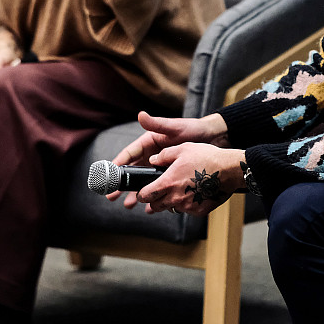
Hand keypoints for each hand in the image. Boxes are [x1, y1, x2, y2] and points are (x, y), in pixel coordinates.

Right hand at [108, 111, 231, 208]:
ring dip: (136, 193)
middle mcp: (151, 155)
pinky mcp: (170, 174)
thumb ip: (157, 124)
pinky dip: (154, 196)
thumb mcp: (174, 127)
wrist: (213, 139)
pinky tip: (150, 208)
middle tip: (112, 196)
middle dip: (123, 184)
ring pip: (144, 181)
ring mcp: (160, 166)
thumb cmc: (192, 129)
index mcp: (148, 143)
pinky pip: (159, 186)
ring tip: (129, 205)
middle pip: (133, 171)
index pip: (129, 154)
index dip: (119, 165)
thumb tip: (141, 115)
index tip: (111, 176)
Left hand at [135, 142, 245, 216]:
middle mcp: (175, 198)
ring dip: (172, 202)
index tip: (144, 191)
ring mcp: (187, 206)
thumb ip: (164, 155)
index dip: (142, 193)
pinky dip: (188, 204)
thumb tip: (153, 160)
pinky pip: (187, 211)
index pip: (145, 196)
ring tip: (181, 190)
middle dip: (155, 200)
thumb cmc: (207, 158)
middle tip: (161, 191)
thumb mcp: (182, 149)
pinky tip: (194, 193)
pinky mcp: (199, 212)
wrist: (229, 170)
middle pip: (155, 206)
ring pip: (171, 209)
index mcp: (167, 183)